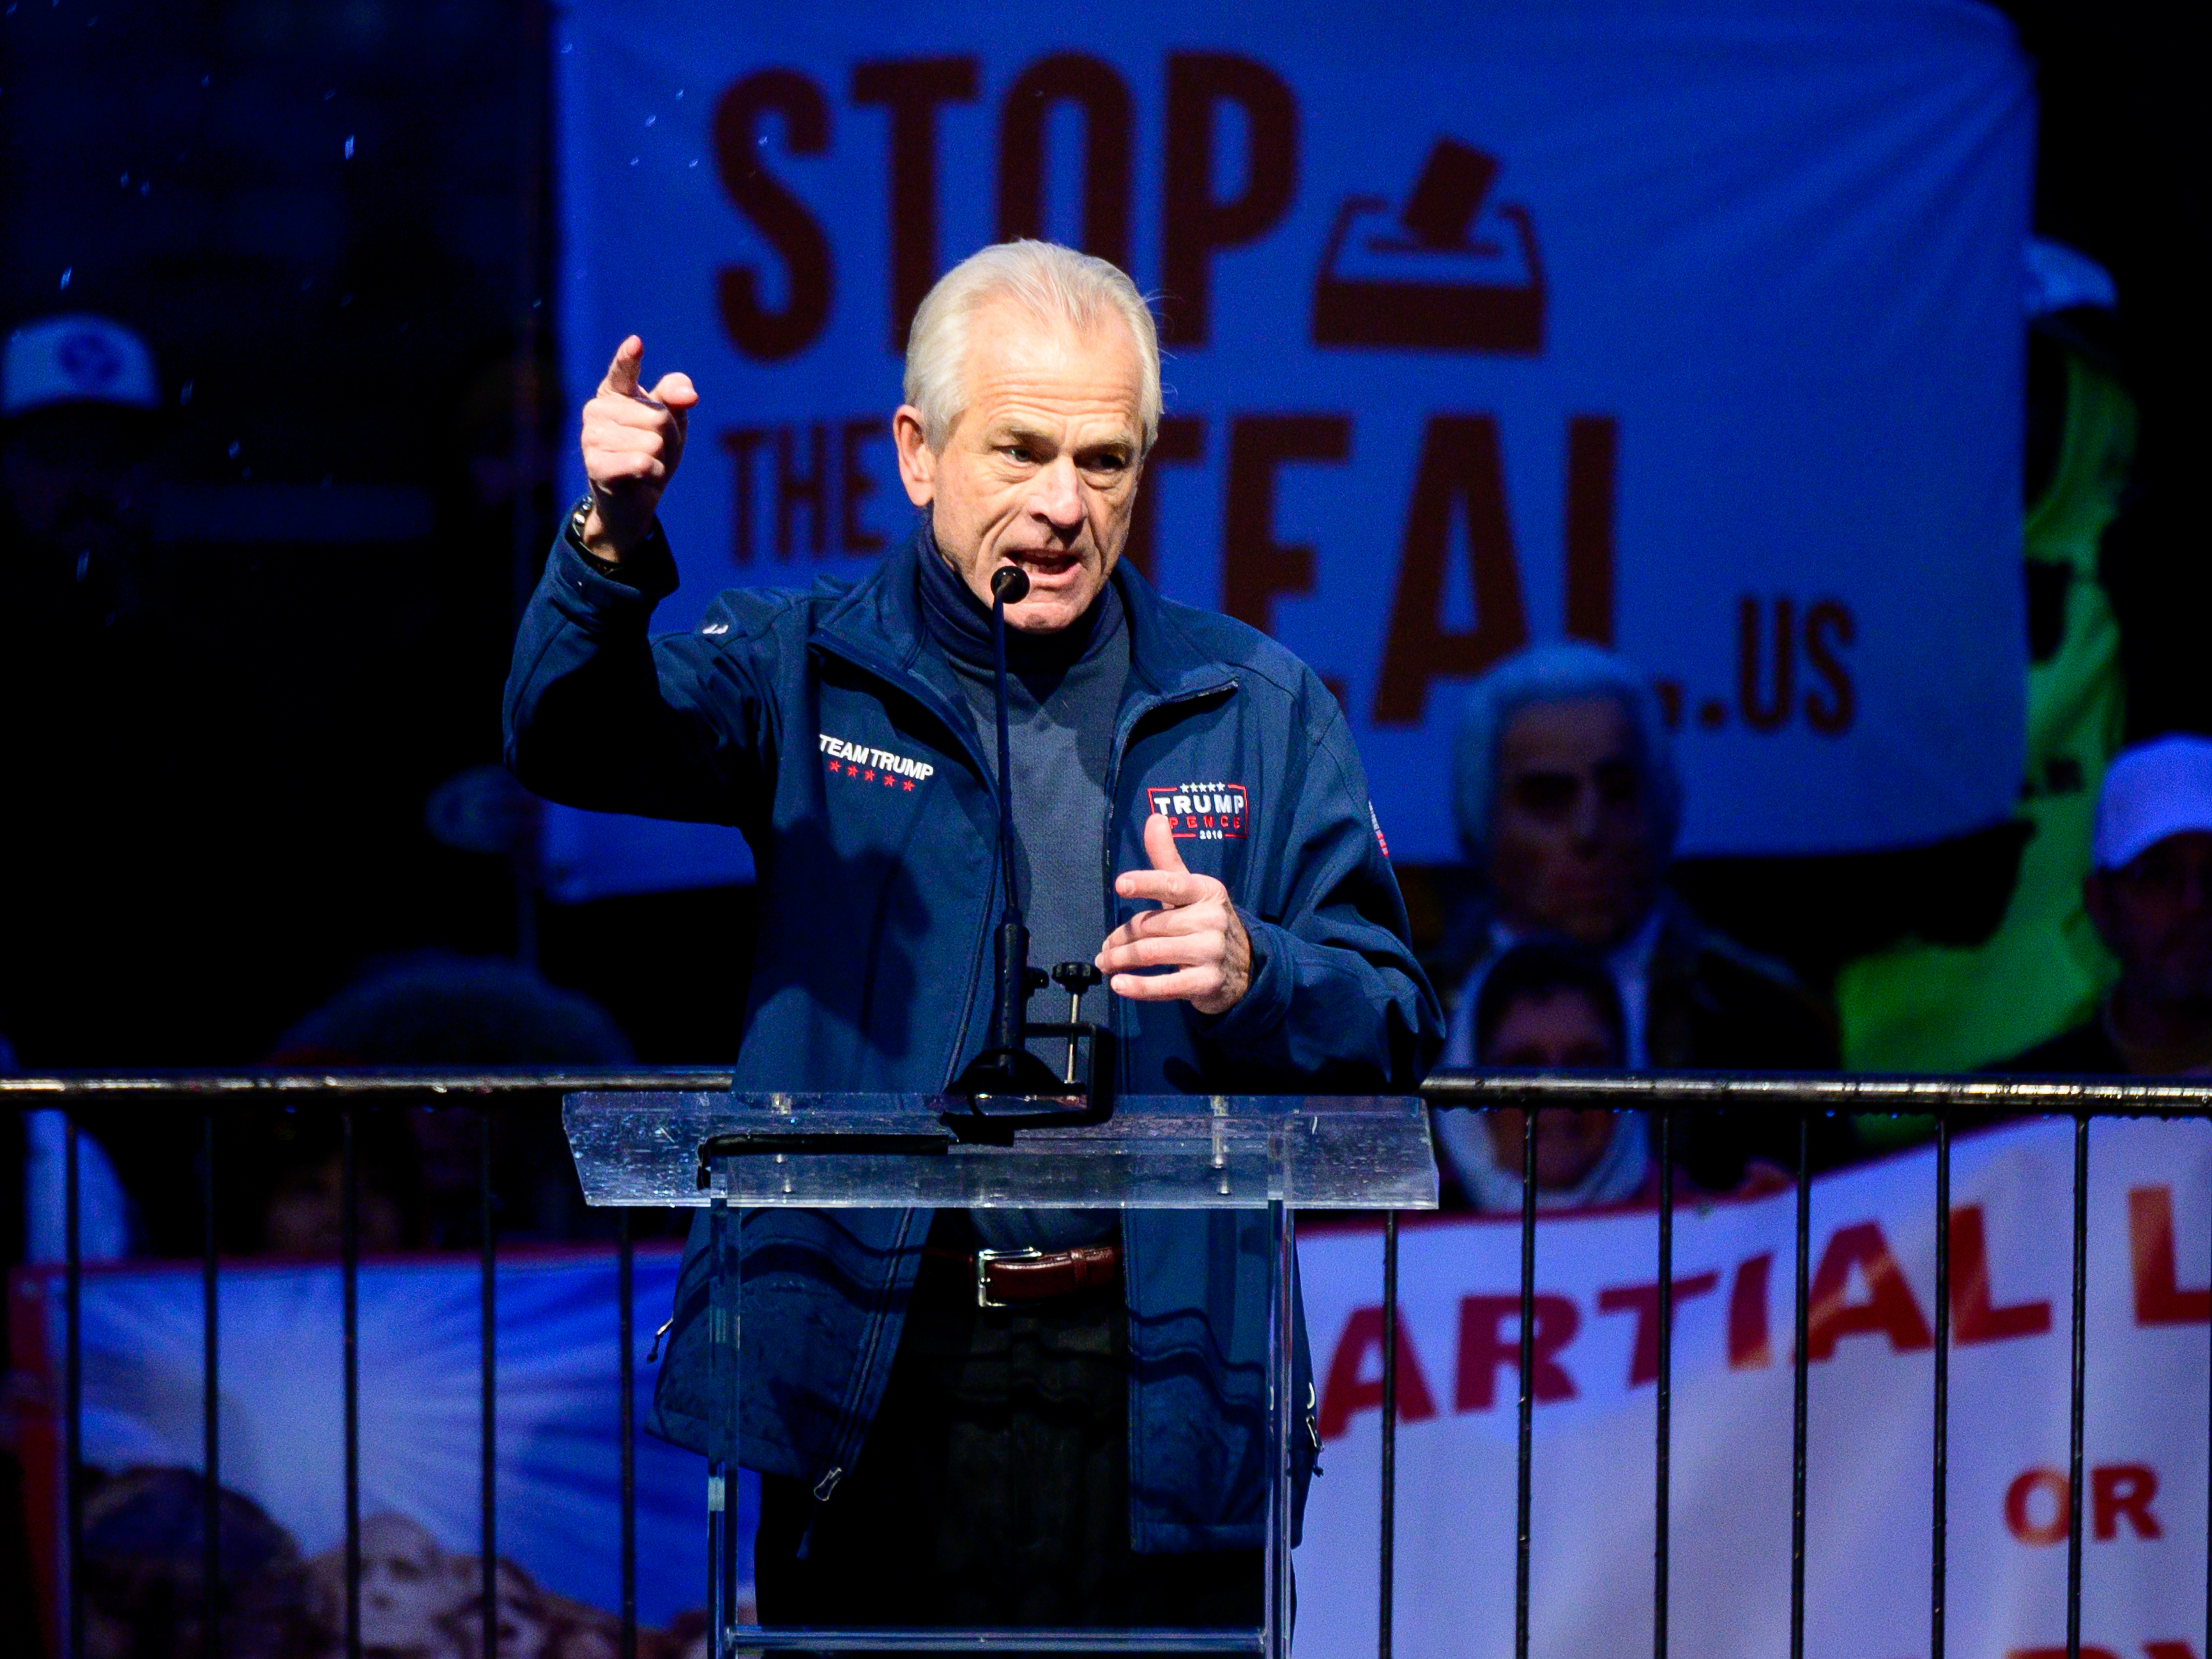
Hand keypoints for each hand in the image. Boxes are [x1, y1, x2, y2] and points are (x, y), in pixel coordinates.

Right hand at [578, 335, 698, 560]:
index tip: (636, 343)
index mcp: (615, 392)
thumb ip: (677, 397)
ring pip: (653, 441)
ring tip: (644, 464)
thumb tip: (689, 395)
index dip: (629, 358)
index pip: (623, 371)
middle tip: (654, 451)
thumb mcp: (671, 420)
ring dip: (660, 458)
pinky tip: (640, 477)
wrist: (635, 499)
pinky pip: (642, 462)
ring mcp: (591, 437)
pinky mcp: (595, 464)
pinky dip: (652, 472)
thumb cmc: (652, 452)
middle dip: (668, 439)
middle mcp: (597, 409)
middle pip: (658, 416)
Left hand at [1095, 812, 1252, 1015]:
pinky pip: (1165, 986)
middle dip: (1121, 938)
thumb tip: (1155, 817)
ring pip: (1152, 953)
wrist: (1245, 967)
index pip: (1172, 884)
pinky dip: (1138, 987)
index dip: (1146, 883)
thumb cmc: (1205, 922)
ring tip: (1106, 964)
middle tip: (1106, 948)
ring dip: (1121, 960)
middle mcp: (1211, 919)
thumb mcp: (1190, 889)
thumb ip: (1167, 858)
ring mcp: (1211, 952)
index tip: (1121, 884)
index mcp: (1206, 891)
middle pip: (1150, 925)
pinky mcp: (1207, 983)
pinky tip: (1119, 985)